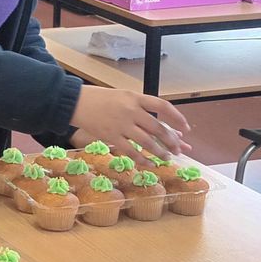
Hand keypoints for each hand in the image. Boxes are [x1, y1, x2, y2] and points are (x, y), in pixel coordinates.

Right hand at [70, 85, 190, 161]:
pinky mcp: (110, 136)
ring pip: (147, 142)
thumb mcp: (122, 97)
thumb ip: (141, 109)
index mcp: (134, 97)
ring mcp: (120, 124)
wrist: (74, 102)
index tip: (186, 129)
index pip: (162, 106)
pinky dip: (142, 159)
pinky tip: (148, 164)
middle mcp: (130, 110)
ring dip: (159, 152)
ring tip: (166, 158)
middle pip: (157, 128)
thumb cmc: (99, 98)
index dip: (177, 118)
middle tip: (177, 149)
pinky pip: (130, 151)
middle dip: (171, 141)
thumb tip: (160, 124)